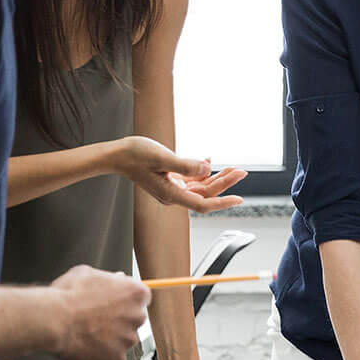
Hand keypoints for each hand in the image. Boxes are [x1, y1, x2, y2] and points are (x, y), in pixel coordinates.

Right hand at [48, 265, 150, 359]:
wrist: (53, 319)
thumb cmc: (68, 294)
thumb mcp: (89, 274)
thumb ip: (109, 279)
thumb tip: (118, 279)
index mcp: (135, 293)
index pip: (140, 298)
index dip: (125, 301)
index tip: (113, 304)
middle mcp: (137, 316)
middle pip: (134, 320)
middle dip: (119, 321)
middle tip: (96, 320)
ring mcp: (128, 339)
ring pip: (124, 341)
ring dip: (111, 339)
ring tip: (87, 334)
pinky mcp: (116, 359)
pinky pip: (112, 359)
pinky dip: (102, 356)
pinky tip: (86, 347)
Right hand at [117, 135, 245, 212]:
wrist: (117, 155)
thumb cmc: (136, 155)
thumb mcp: (163, 157)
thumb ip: (186, 165)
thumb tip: (207, 168)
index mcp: (171, 193)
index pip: (203, 204)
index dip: (223, 203)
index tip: (239, 199)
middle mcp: (173, 194)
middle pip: (206, 194)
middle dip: (225, 183)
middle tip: (242, 172)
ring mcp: (172, 188)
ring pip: (201, 187)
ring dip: (217, 178)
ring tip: (233, 168)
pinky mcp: (170, 181)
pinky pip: (192, 180)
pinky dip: (202, 172)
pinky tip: (208, 163)